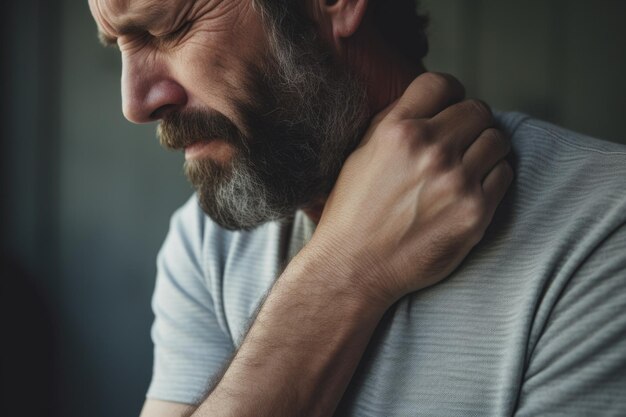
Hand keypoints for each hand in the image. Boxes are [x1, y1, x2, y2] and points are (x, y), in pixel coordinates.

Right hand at [307, 72, 512, 304]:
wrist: (355, 266)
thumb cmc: (353, 211)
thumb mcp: (360, 154)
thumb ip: (395, 121)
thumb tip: (431, 102)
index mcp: (396, 130)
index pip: (442, 83)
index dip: (449, 93)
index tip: (449, 107)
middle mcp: (429, 150)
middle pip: (477, 109)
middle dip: (470, 122)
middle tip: (460, 141)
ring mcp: (456, 180)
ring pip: (497, 139)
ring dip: (486, 148)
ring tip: (468, 164)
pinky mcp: (475, 211)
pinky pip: (504, 174)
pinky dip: (493, 177)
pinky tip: (471, 188)